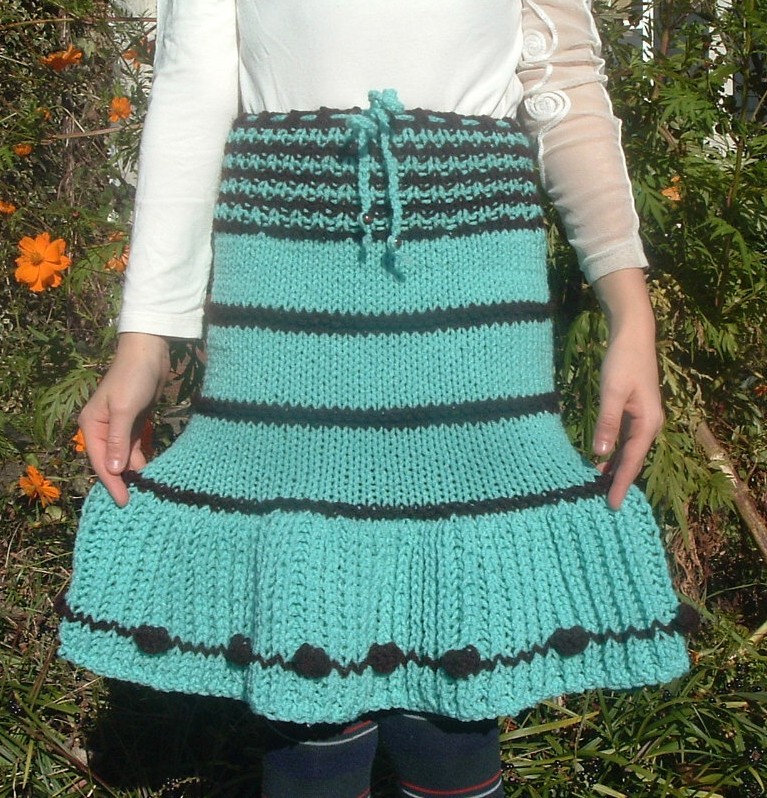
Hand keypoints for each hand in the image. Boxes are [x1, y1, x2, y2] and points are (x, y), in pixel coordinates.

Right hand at [78, 333, 170, 505]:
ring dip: (133, 471)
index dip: (113, 483)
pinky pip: (135, 447)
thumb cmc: (133, 378)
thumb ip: (119, 441)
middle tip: (138, 502)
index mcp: (91, 425)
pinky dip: (141, 458)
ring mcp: (119, 426)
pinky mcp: (134, 422)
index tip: (124, 502)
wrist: (148, 353)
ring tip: (147, 490)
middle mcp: (102, 428)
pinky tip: (151, 470)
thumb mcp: (125, 410)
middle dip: (122, 480)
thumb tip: (114, 471)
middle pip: (111, 462)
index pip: (101, 462)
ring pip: (124, 456)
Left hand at [591, 269, 663, 509]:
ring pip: (628, 450)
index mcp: (648, 422)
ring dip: (615, 467)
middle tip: (603, 502)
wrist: (633, 335)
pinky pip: (624, 439)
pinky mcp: (634, 411)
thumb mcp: (611, 391)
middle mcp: (649, 424)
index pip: (632, 460)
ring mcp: (643, 418)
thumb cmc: (622, 361)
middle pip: (632, 459)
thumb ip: (607, 422)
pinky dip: (614, 451)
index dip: (621, 483)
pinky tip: (602, 459)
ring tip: (599, 486)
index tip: (612, 505)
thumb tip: (600, 453)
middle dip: (619, 480)